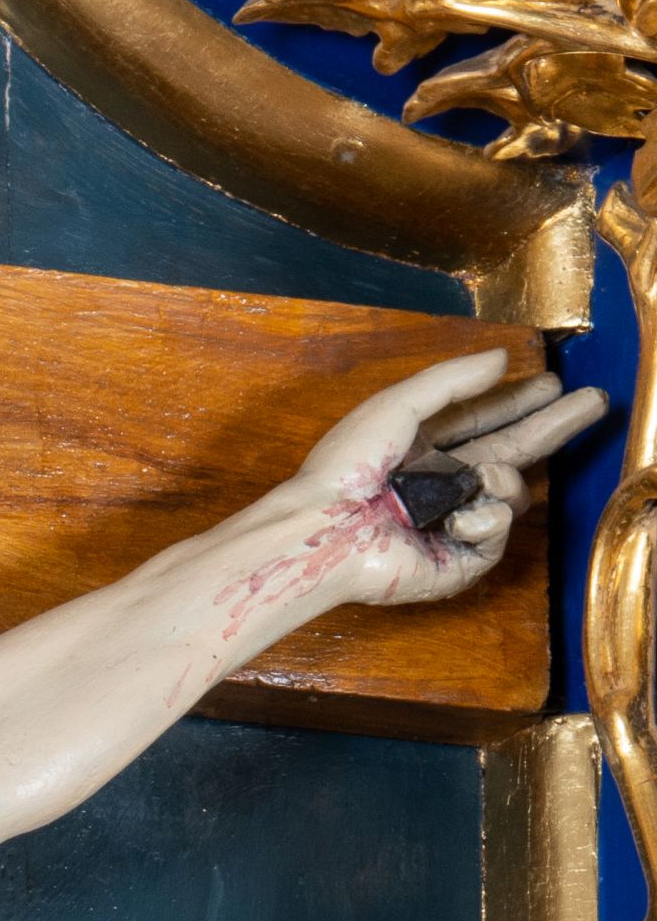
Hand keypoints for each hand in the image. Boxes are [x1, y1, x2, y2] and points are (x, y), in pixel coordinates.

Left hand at [282, 346, 603, 613]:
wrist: (327, 527)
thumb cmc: (348, 467)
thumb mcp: (400, 405)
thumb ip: (452, 381)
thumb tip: (501, 359)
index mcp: (424, 450)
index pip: (484, 423)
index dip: (518, 404)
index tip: (552, 385)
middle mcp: (441, 487)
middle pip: (512, 454)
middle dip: (552, 428)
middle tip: (592, 403)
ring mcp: (451, 525)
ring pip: (512, 494)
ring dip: (504, 480)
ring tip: (480, 479)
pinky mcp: (457, 562)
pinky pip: (497, 534)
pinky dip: (485, 519)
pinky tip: (460, 517)